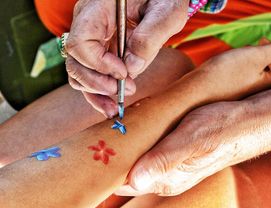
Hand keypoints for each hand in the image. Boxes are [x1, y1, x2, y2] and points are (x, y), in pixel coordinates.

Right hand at [65, 0, 187, 117]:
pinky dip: (97, 92)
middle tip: (123, 90)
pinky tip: (111, 105)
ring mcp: (91, 37)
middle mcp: (88, 22)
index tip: (123, 72)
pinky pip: (89, 73)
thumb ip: (150, 37)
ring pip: (78, 71)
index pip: (81, 41)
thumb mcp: (166, 12)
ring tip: (115, 106)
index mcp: (98, 7)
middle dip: (96, 82)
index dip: (99, 63)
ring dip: (94, 92)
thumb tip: (132, 68)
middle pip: (75, 60)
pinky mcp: (99, 49)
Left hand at [115, 41, 270, 195]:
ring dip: (127, 148)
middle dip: (115, 157)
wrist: (252, 122)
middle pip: (129, 173)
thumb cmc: (224, 127)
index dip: (108, 167)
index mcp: (168, 179)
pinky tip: (138, 127)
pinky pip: (150, 153)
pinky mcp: (178, 155)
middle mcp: (168, 178)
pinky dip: (140, 142)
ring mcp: (173, 167)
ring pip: (139, 162)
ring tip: (117, 128)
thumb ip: (164, 159)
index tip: (96, 148)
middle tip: (104, 133)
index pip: (125, 183)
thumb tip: (134, 180)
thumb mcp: (194, 139)